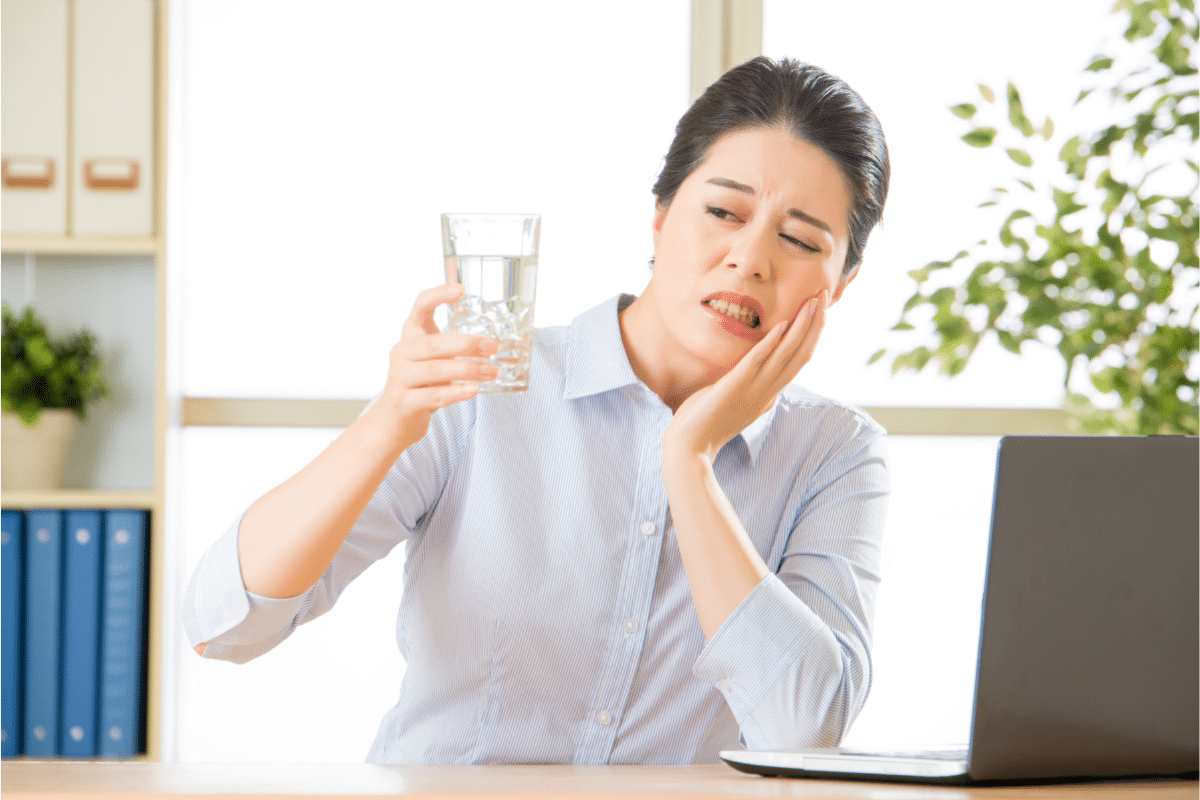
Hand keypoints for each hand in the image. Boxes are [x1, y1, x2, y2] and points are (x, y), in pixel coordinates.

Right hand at [379, 283, 499, 447]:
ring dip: (469, 370)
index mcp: (410, 336)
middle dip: (468, 344)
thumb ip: (455, 348)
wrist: (396, 419)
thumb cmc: (423, 384)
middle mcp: (401, 353)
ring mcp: (399, 378)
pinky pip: (434, 395)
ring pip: (436, 370)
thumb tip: (493, 346)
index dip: (438, 294)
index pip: (420, 306)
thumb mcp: (435, 360)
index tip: (461, 290)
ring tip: (492, 372)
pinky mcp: (404, 402)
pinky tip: (473, 390)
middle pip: (434, 343)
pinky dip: (456, 392)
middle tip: (494, 346)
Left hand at [666, 289, 828, 460]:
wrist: (689, 449)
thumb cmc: (706, 426)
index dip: (811, 335)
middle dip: (815, 324)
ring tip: (813, 303)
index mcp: (768, 394)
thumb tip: (765, 391)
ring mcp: (753, 391)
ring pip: (786, 356)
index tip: (818, 311)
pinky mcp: (734, 388)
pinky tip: (782, 326)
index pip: (798, 361)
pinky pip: (756, 363)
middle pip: (800, 355)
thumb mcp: (737, 406)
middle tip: (825, 296)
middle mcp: (767, 392)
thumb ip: (752, 394)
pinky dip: (771, 344)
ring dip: (802, 328)